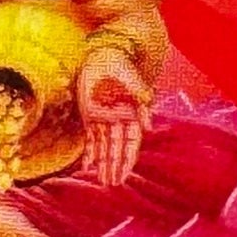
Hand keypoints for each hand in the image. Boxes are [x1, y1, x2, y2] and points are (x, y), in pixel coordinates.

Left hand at [71, 40, 150, 191]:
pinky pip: (90, 139)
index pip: (131, 141)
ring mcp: (104, 119)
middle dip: (116, 166)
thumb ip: (141, 95)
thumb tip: (148, 124)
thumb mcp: (129, 77)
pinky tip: (87, 167)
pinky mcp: (90, 116)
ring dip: (104, 164)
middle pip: (117, 148)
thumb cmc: (118, 63)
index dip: (127, 158)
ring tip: (104, 181)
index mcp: (131, 113)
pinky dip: (89, 153)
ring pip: (104, 146)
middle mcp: (119, 119)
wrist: (101, 54)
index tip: (125, 173)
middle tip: (113, 183)